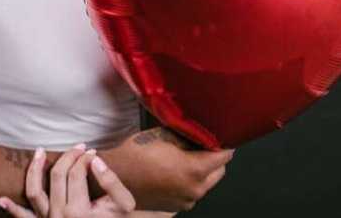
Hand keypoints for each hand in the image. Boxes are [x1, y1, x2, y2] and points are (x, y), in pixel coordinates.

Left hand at [0, 143, 136, 217]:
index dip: (84, 158)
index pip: (76, 174)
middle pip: (57, 176)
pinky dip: (11, 209)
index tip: (92, 151)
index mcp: (79, 211)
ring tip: (39, 152)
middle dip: (68, 157)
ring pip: (34, 192)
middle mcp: (60, 216)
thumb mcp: (123, 202)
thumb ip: (111, 181)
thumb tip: (95, 159)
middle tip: (78, 147)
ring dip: (34, 170)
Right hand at [102, 127, 232, 211]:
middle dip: (214, 157)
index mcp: (194, 170)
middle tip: (200, 145)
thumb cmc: (135, 155)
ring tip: (184, 158)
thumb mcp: (165, 135)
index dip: (222, 142)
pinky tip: (174, 170)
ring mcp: (186, 200)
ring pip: (207, 182)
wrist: (115, 176)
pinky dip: (190, 181)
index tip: (219, 136)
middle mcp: (194, 189)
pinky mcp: (178, 206)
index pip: (225, 155)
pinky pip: (193, 191)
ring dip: (202, 171)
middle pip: (220, 170)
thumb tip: (202, 133)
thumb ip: (189, 135)